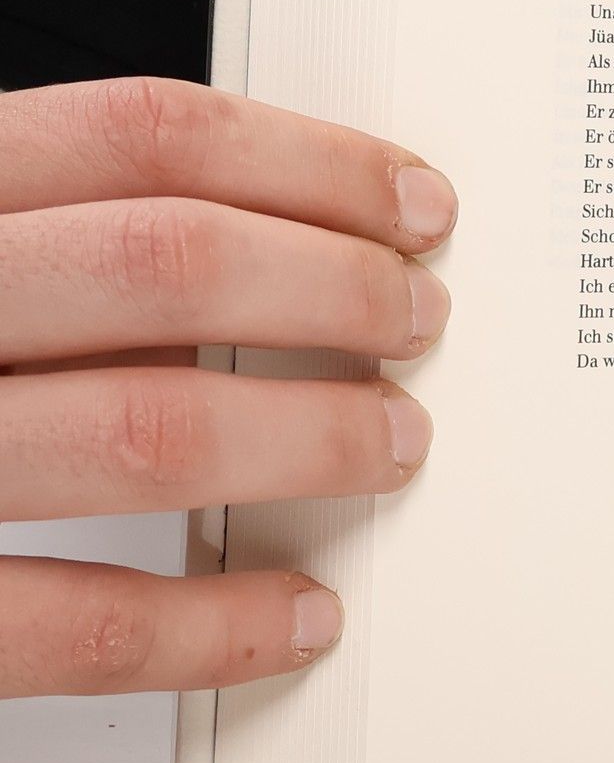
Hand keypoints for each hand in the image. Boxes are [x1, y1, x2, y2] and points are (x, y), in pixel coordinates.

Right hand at [0, 79, 455, 696]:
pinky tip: (294, 613)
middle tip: (419, 317)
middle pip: (164, 264)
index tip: (414, 202)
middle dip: (331, 288)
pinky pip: (64, 624)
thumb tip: (260, 240)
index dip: (308, 161)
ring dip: (304, 436)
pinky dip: (206, 626)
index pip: (139, 136)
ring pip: (142, 426)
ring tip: (392, 441)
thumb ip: (46, 233)